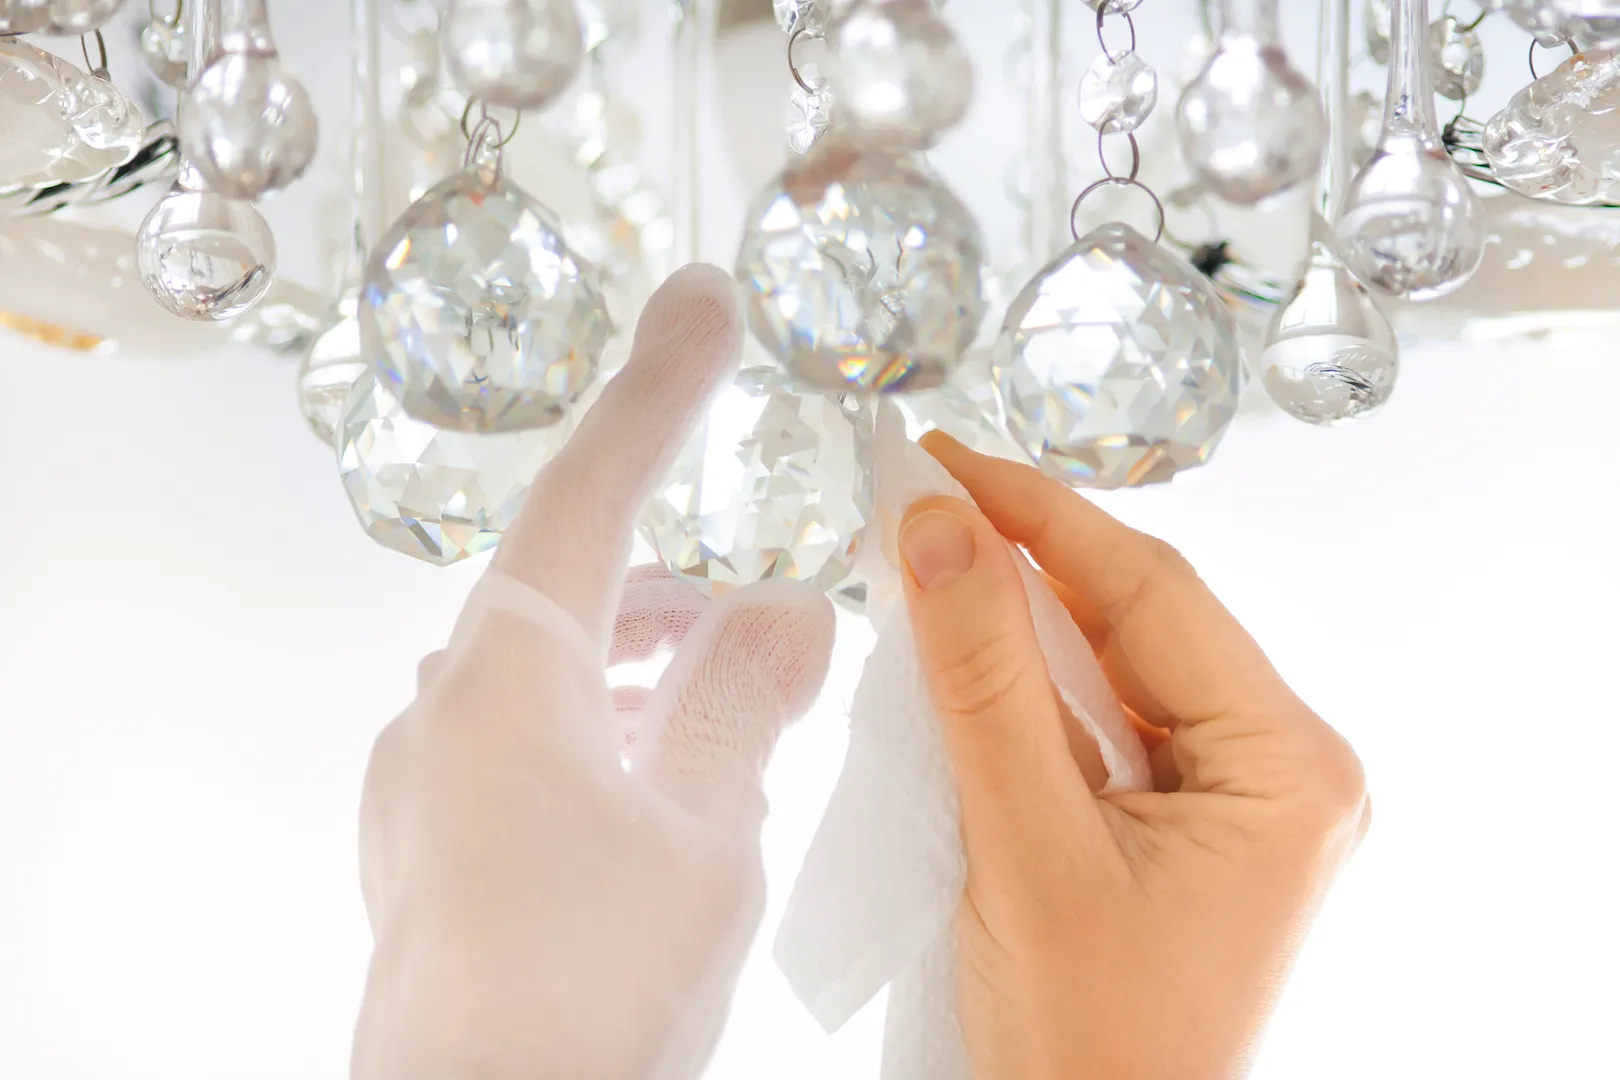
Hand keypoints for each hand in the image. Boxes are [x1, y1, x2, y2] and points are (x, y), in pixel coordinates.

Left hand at [350, 266, 835, 1079]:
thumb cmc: (585, 987)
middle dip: (673, 565)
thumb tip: (792, 615)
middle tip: (765, 572)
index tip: (703, 303)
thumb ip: (744, 706)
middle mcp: (445, 708)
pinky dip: (601, 723)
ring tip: (731, 673)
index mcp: (509, 674)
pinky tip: (658, 770)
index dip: (656, 391)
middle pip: (571, 584)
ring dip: (642, 654)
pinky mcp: (428, 844)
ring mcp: (425, 781)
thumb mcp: (704, 832)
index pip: (590, 490)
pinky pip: (521, 740)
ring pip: (548, 669)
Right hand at [899, 433, 1369, 1079]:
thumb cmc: (1089, 1045)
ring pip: (1117, 663)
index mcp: (1290, 769)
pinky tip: (968, 646)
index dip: (1040, 515)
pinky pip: (1101, 719)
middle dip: (1028, 557)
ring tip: (933, 555)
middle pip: (1142, 619)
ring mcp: (1232, 797)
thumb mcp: (1029, 848)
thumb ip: (984, 682)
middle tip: (925, 497)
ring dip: (1023, 615)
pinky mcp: (1180, 821)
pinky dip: (1029, 682)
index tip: (947, 460)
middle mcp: (1280, 770)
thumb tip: (939, 531)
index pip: (1155, 593)